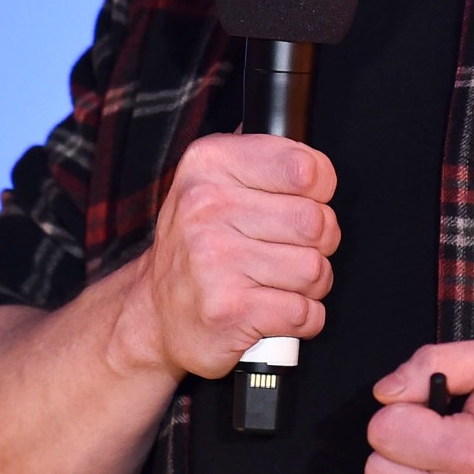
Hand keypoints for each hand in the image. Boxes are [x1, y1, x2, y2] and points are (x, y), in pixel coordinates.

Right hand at [112, 132, 339, 380]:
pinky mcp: (230, 310)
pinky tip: (274, 309)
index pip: (304, 168)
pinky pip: (305, 313)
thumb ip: (260, 159)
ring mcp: (216, 260)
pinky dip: (303, 318)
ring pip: (314, 269)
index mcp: (210, 165)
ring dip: (310, 284)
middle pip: (316, 222)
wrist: (154, 313)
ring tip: (279, 281)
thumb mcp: (212, 182)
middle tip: (291, 249)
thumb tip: (310, 155)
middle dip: (319, 243)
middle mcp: (207, 208)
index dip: (320, 191)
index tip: (305, 202)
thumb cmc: (195, 248)